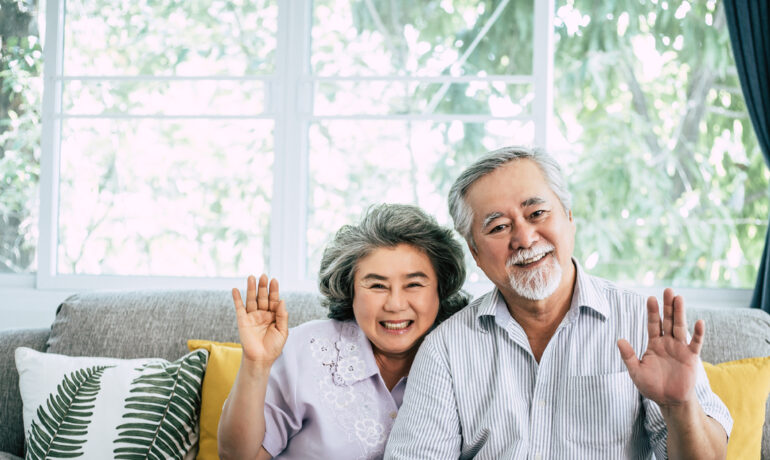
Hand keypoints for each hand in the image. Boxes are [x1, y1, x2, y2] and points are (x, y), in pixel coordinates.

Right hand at [232, 274, 288, 365]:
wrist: (261, 359)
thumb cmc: (273, 347)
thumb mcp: (283, 331)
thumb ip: (282, 316)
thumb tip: (282, 300)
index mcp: (273, 316)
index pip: (274, 300)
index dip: (274, 290)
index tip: (274, 280)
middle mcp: (262, 314)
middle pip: (262, 297)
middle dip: (263, 287)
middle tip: (263, 276)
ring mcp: (252, 317)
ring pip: (251, 300)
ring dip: (251, 288)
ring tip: (251, 277)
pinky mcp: (242, 321)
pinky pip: (239, 308)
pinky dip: (237, 298)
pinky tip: (235, 289)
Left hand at [617, 288, 703, 407]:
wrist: (669, 401)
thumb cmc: (652, 386)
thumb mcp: (636, 371)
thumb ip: (629, 356)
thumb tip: (619, 340)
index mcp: (654, 344)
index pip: (653, 324)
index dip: (652, 312)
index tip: (650, 298)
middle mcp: (668, 343)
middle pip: (668, 320)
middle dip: (667, 306)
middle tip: (668, 289)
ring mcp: (680, 348)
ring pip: (680, 327)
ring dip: (680, 313)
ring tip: (679, 298)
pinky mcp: (691, 357)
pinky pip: (695, 343)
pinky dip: (698, 333)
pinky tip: (699, 322)